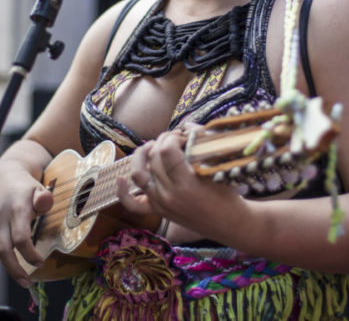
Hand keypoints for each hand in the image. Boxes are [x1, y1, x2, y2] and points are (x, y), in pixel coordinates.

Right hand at [0, 158, 52, 290]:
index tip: (40, 263)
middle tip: (26, 282)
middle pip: (3, 248)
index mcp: (16, 209)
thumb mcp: (39, 188)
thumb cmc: (26, 187)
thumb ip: (43, 198)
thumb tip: (45, 201)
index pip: (21, 237)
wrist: (5, 176)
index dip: (29, 253)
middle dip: (14, 268)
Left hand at [117, 129, 241, 237]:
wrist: (227, 222)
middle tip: (174, 139)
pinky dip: (123, 192)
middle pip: (154, 158)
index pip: (167, 149)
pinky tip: (121, 178)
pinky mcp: (157, 210)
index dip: (173, 137)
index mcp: (187, 183)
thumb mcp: (218, 166)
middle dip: (162, 141)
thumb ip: (202, 144)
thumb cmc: (227, 192)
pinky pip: (133, 204)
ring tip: (152, 146)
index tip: (183, 136)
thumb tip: (188, 126)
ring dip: (141, 156)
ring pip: (139, 174)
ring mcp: (160, 203)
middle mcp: (169, 194)